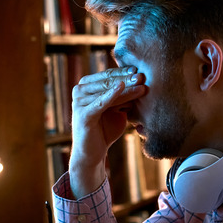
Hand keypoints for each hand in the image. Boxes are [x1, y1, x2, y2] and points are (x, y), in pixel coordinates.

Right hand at [69, 66, 145, 197]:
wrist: (93, 153)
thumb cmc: (105, 129)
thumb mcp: (117, 109)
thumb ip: (123, 96)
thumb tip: (140, 80)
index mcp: (86, 86)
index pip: (108, 75)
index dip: (124, 72)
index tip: (140, 69)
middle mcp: (79, 91)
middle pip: (108, 82)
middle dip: (126, 78)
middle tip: (142, 76)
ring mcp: (79, 102)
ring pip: (107, 91)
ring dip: (125, 87)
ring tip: (141, 84)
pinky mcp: (82, 114)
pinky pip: (100, 102)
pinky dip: (111, 95)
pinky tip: (121, 87)